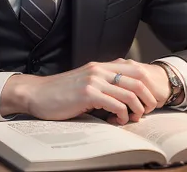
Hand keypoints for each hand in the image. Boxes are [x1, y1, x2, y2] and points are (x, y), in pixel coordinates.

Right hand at [0, 58, 172, 124]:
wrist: (37, 93)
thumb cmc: (60, 92)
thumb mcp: (85, 80)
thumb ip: (102, 81)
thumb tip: (123, 91)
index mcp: (100, 66)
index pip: (134, 68)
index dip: (147, 84)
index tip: (149, 99)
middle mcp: (99, 70)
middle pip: (137, 80)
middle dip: (148, 98)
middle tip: (147, 111)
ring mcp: (93, 81)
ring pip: (129, 93)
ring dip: (137, 109)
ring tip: (133, 118)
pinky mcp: (87, 94)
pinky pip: (115, 104)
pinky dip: (122, 115)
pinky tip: (117, 121)